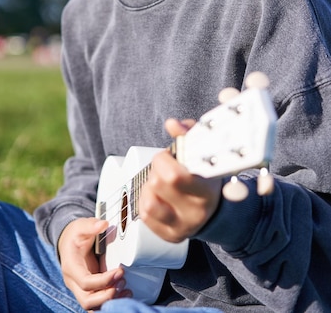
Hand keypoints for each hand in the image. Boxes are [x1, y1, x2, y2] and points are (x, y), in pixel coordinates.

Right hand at [58, 217, 130, 309]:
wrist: (68, 242)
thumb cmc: (75, 235)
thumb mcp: (80, 226)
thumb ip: (91, 225)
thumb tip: (103, 224)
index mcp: (71, 267)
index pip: (85, 282)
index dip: (103, 281)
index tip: (119, 271)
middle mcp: (73, 282)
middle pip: (87, 300)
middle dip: (107, 295)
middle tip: (123, 282)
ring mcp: (80, 288)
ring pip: (92, 305)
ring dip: (110, 301)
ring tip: (126, 290)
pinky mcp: (88, 290)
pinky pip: (97, 303)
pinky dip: (109, 302)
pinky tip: (123, 294)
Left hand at [139, 119, 221, 242]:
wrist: (215, 207)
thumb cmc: (205, 174)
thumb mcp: (202, 150)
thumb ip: (188, 133)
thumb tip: (172, 124)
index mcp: (207, 189)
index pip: (176, 176)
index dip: (165, 159)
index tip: (171, 154)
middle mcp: (196, 211)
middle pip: (159, 183)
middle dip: (157, 168)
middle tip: (166, 165)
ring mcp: (183, 226)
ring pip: (149, 202)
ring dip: (150, 187)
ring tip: (161, 181)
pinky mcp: (170, 235)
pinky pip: (145, 215)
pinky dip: (147, 201)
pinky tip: (158, 195)